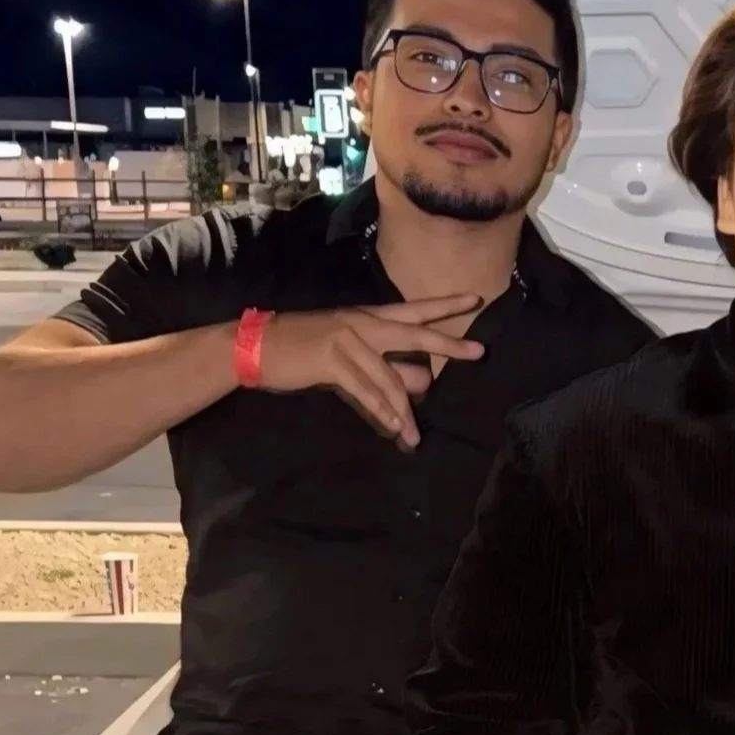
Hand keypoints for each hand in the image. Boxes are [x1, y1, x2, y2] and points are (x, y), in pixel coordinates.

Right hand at [256, 295, 485, 447]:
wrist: (256, 345)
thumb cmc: (301, 346)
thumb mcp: (344, 344)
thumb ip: (378, 360)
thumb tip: (416, 381)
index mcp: (367, 316)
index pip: (413, 309)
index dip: (444, 306)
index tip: (474, 299)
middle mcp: (363, 324)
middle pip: (415, 334)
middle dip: (448, 344)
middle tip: (479, 351)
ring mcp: (348, 341)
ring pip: (388, 377)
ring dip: (403, 411)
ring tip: (414, 435)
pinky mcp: (332, 361)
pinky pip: (365, 390)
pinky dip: (381, 411)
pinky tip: (395, 425)